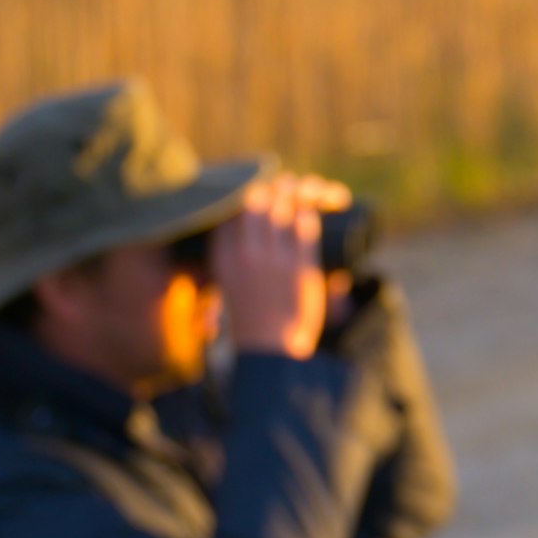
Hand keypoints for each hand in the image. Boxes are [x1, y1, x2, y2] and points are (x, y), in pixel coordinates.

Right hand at [217, 173, 351, 359]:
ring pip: (284, 207)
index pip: (231, 209)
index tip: (260, 190)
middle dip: (274, 187)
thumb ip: (230, 257)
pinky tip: (314, 208)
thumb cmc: (248, 317)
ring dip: (297, 191)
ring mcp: (273, 259)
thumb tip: (231, 230)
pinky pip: (306, 227)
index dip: (247, 192)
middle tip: (286, 187)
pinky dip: (311, 213)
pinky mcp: (300, 268)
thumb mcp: (225, 283)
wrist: (269, 350)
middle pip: (258, 200)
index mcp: (223, 256)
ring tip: (304, 188)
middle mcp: (245, 253)